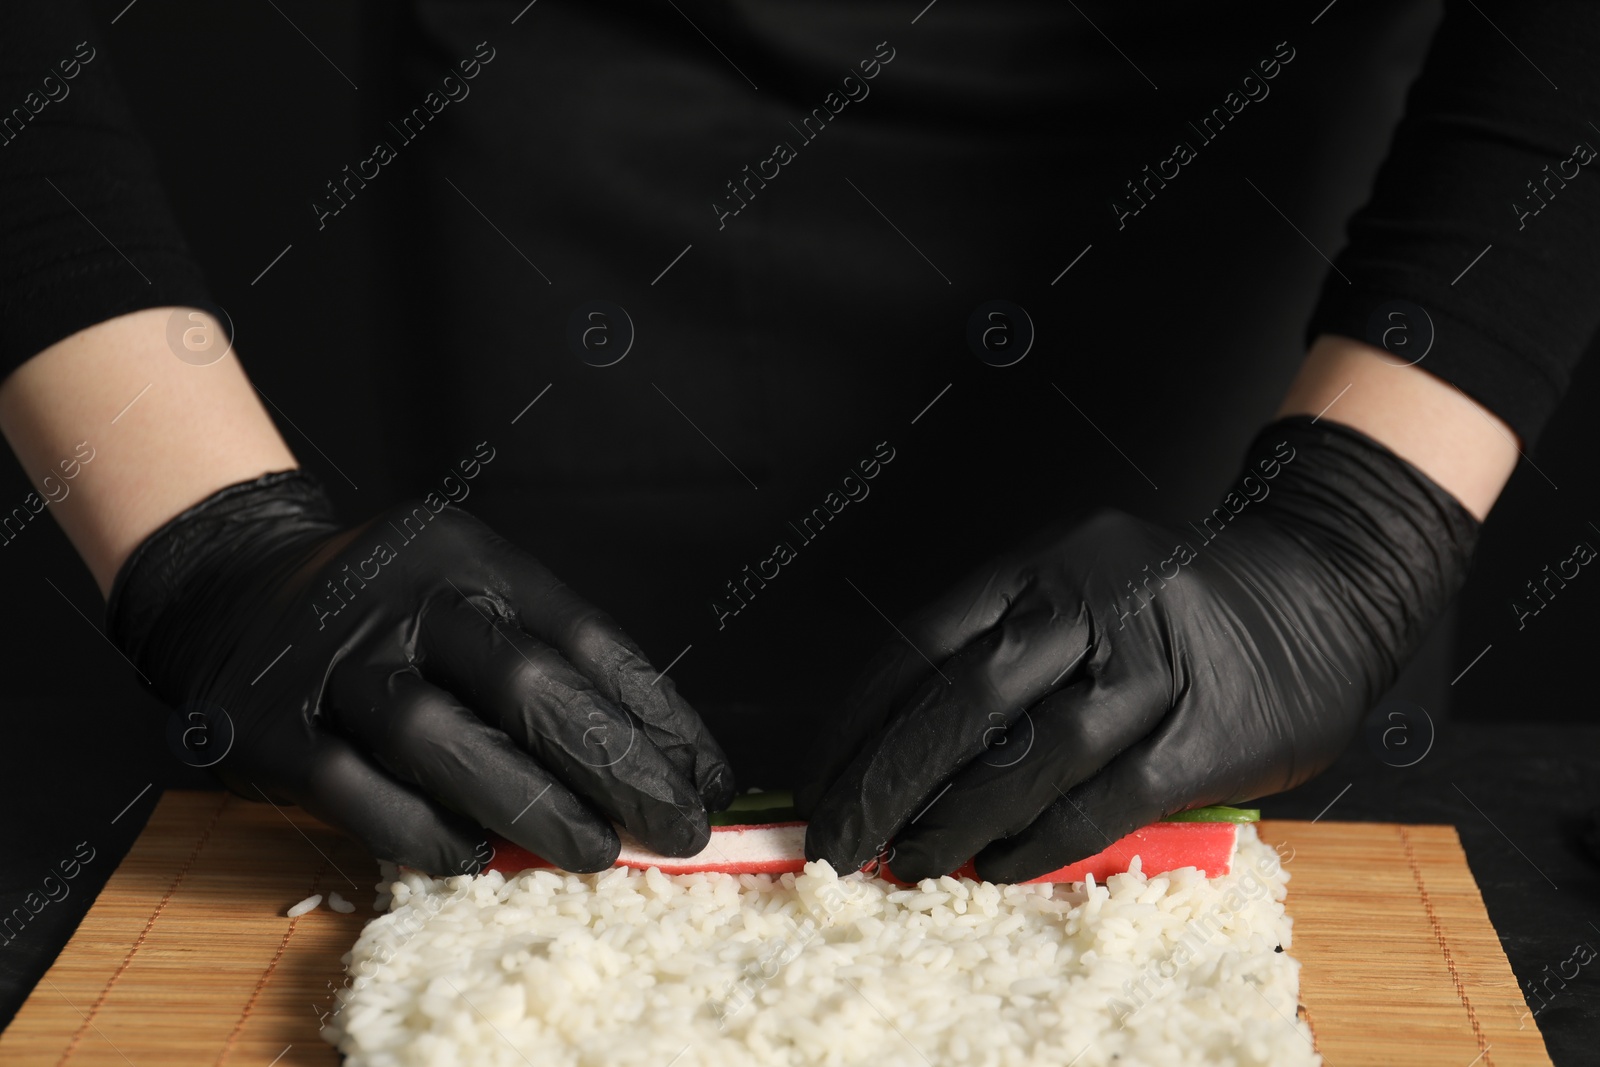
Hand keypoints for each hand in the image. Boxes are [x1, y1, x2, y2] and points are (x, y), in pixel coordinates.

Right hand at [107, 471, 733, 873]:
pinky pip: (356, 792)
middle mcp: (397, 596)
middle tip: (676, 824)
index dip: (654, 711)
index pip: (583, 632)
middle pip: (522, 680)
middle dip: (614, 765)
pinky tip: (476, 857)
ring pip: (439, 738)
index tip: (707, 773)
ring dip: (530, 805)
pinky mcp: (269, 726)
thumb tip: (660, 760)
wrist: (235, 591)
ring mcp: (329, 660)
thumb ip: (545, 660)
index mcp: (464, 555)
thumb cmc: (389, 613)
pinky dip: (424, 832)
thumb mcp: (467, 592)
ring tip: (596, 851)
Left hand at [798, 417, 1476, 882]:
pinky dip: (1043, 839)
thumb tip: (899, 754)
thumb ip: (1002, 650)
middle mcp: (1091, 601)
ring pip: (1035, 749)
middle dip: (886, 778)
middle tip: (837, 837)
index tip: (818, 775)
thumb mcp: (1078, 589)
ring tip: (911, 860)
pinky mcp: (1206, 729)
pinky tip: (998, 865)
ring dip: (958, 817)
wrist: (1321, 594)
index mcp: (1044, 564)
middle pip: (965, 695)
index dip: (858, 718)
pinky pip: (1108, 798)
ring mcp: (1153, 662)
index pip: (922, 641)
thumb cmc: (1174, 609)